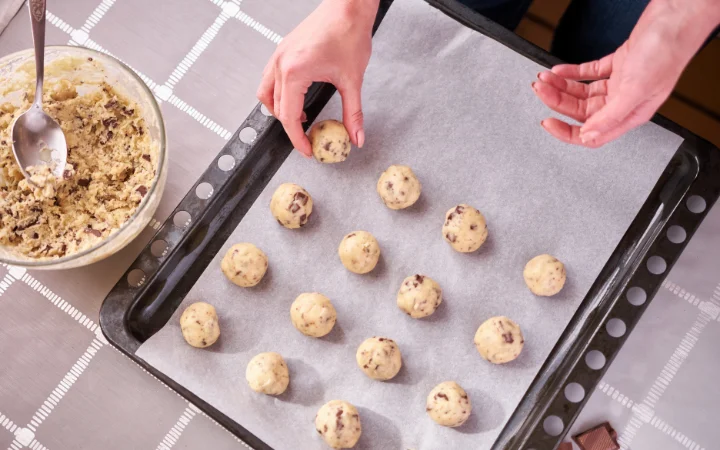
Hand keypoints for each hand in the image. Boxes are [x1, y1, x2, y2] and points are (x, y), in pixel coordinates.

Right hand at [257, 0, 378, 156]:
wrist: (348, 6)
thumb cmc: (348, 33)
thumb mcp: (352, 80)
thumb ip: (353, 114)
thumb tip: (356, 137)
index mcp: (294, 72)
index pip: (289, 117)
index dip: (297, 139)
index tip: (307, 150)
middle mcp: (281, 64)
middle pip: (276, 109)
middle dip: (291, 128)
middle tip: (308, 139)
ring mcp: (279, 56)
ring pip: (266, 94)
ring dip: (281, 111)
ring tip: (302, 119)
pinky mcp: (282, 51)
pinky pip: (270, 79)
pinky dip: (280, 94)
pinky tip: (298, 98)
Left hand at [532, 0, 719, 147]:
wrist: (677, 16)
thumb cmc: (667, 51)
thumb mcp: (636, 89)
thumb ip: (611, 116)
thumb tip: (588, 136)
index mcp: (630, 113)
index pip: (592, 134)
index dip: (567, 132)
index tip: (547, 123)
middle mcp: (624, 100)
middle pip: (582, 111)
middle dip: (558, 101)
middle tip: (540, 90)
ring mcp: (621, 81)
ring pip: (582, 92)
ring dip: (561, 87)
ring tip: (545, 79)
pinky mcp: (618, 63)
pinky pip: (589, 73)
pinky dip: (572, 72)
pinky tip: (560, 71)